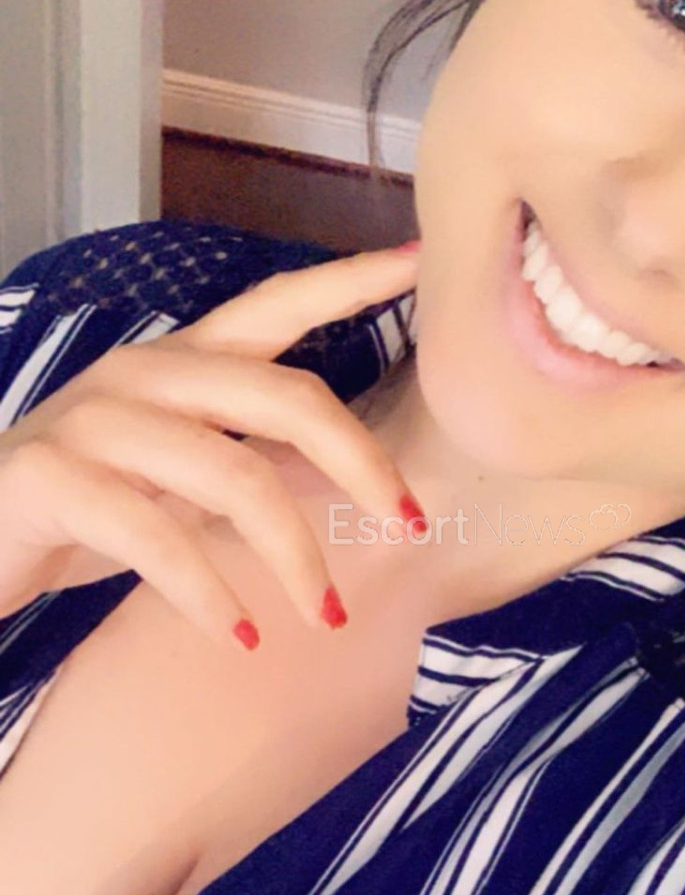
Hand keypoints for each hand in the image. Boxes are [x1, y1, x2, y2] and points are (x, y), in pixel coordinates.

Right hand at [0, 245, 422, 646]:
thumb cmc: (91, 504)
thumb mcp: (183, 471)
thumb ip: (253, 454)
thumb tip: (355, 476)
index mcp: (184, 361)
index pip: (277, 305)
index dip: (349, 281)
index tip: (418, 258)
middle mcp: (145, 374)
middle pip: (286, 397)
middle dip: (362, 464)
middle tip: (412, 525)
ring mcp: (96, 421)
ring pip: (235, 477)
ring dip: (297, 557)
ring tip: (328, 617)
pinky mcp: (55, 478)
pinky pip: (159, 539)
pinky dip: (213, 595)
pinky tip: (245, 636)